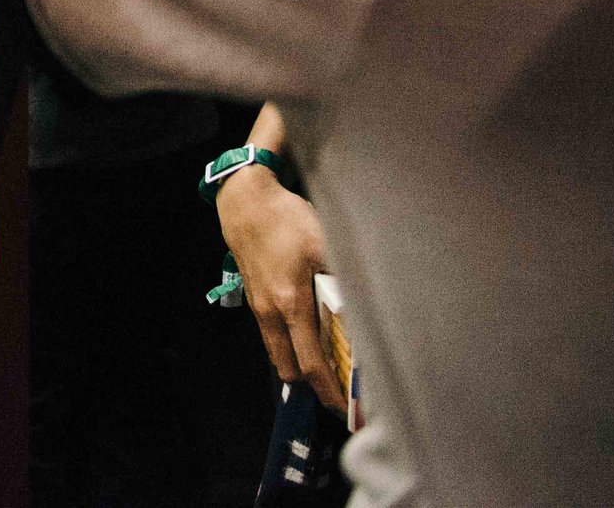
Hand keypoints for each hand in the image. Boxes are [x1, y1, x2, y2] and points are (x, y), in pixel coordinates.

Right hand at [215, 164, 344, 413]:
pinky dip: (289, 347)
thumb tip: (368, 307)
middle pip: (289, 368)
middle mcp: (272, 314)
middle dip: (313, 386)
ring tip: (328, 368)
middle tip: (340, 391)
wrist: (245, 203)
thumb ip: (344, 277)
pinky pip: (271, 336)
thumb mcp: (324, 244)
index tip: (346, 409)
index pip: (311, 363)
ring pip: (278, 353)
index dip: (329, 392)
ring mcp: (259, 308)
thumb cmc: (287, 221)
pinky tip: (307, 336)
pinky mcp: (254, 298)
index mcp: (291, 305)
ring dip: (299, 366)